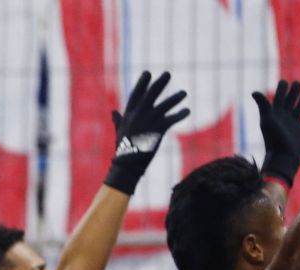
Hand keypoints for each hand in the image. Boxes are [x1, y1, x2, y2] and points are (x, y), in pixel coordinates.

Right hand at [105, 70, 188, 194]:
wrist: (126, 166)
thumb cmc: (123, 150)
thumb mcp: (119, 132)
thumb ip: (118, 120)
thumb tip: (113, 111)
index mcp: (128, 115)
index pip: (136, 95)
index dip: (142, 83)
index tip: (148, 73)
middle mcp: (138, 115)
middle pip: (151, 94)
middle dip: (159, 83)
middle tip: (168, 74)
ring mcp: (148, 122)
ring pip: (164, 105)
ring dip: (175, 98)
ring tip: (184, 93)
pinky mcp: (158, 130)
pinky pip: (172, 119)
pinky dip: (180, 114)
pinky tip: (187, 111)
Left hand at [254, 78, 299, 186]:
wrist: (283, 159)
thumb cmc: (275, 139)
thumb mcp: (268, 120)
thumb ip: (264, 105)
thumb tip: (254, 91)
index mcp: (276, 114)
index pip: (279, 97)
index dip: (282, 88)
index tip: (284, 81)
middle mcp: (284, 119)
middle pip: (290, 101)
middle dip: (293, 91)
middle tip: (296, 83)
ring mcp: (293, 126)